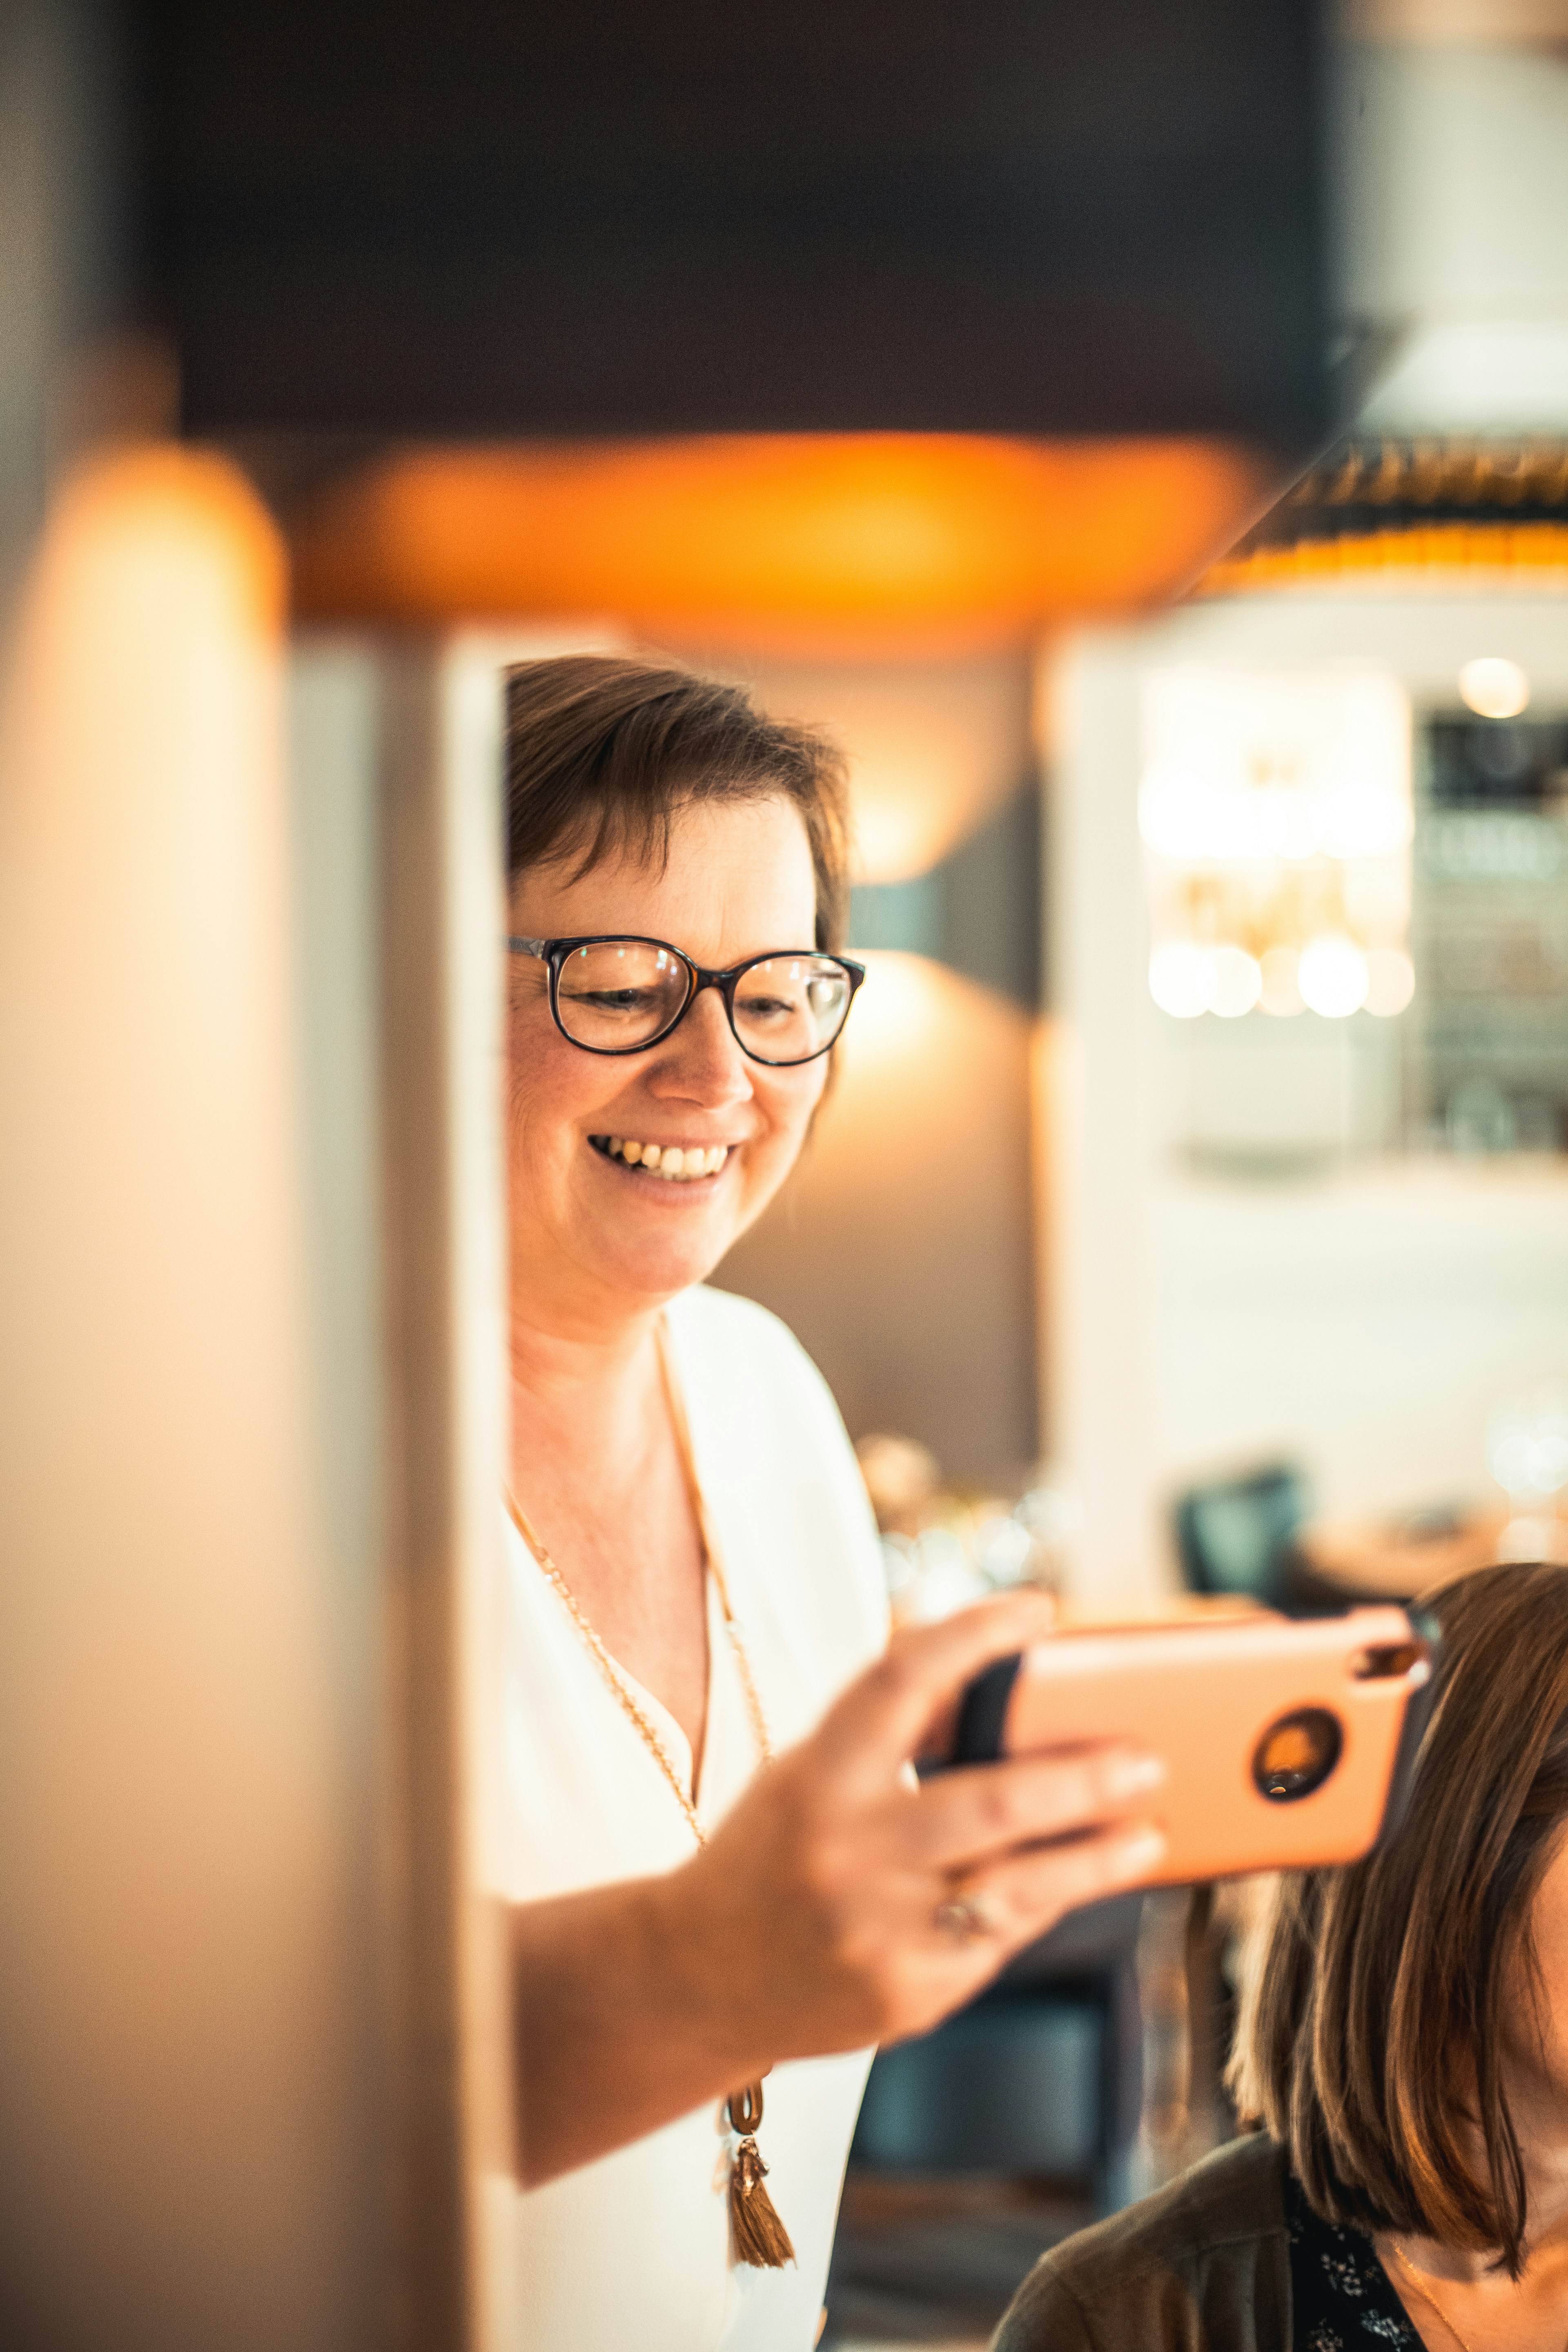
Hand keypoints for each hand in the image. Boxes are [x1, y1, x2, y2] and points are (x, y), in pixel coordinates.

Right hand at [659, 1590, 1166, 2062]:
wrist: (695, 1978)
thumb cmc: (771, 1854)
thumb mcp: (809, 1773)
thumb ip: (890, 1728)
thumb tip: (984, 1663)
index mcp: (817, 1778)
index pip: (901, 1681)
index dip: (973, 1635)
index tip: (1038, 1610)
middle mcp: (849, 1853)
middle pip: (991, 1803)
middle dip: (1081, 1779)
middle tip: (1143, 1757)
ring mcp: (881, 1931)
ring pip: (1018, 1887)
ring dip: (1096, 1857)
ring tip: (1147, 1830)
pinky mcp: (909, 1994)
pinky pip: (1000, 1938)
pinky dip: (1046, 1903)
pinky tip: (1082, 1880)